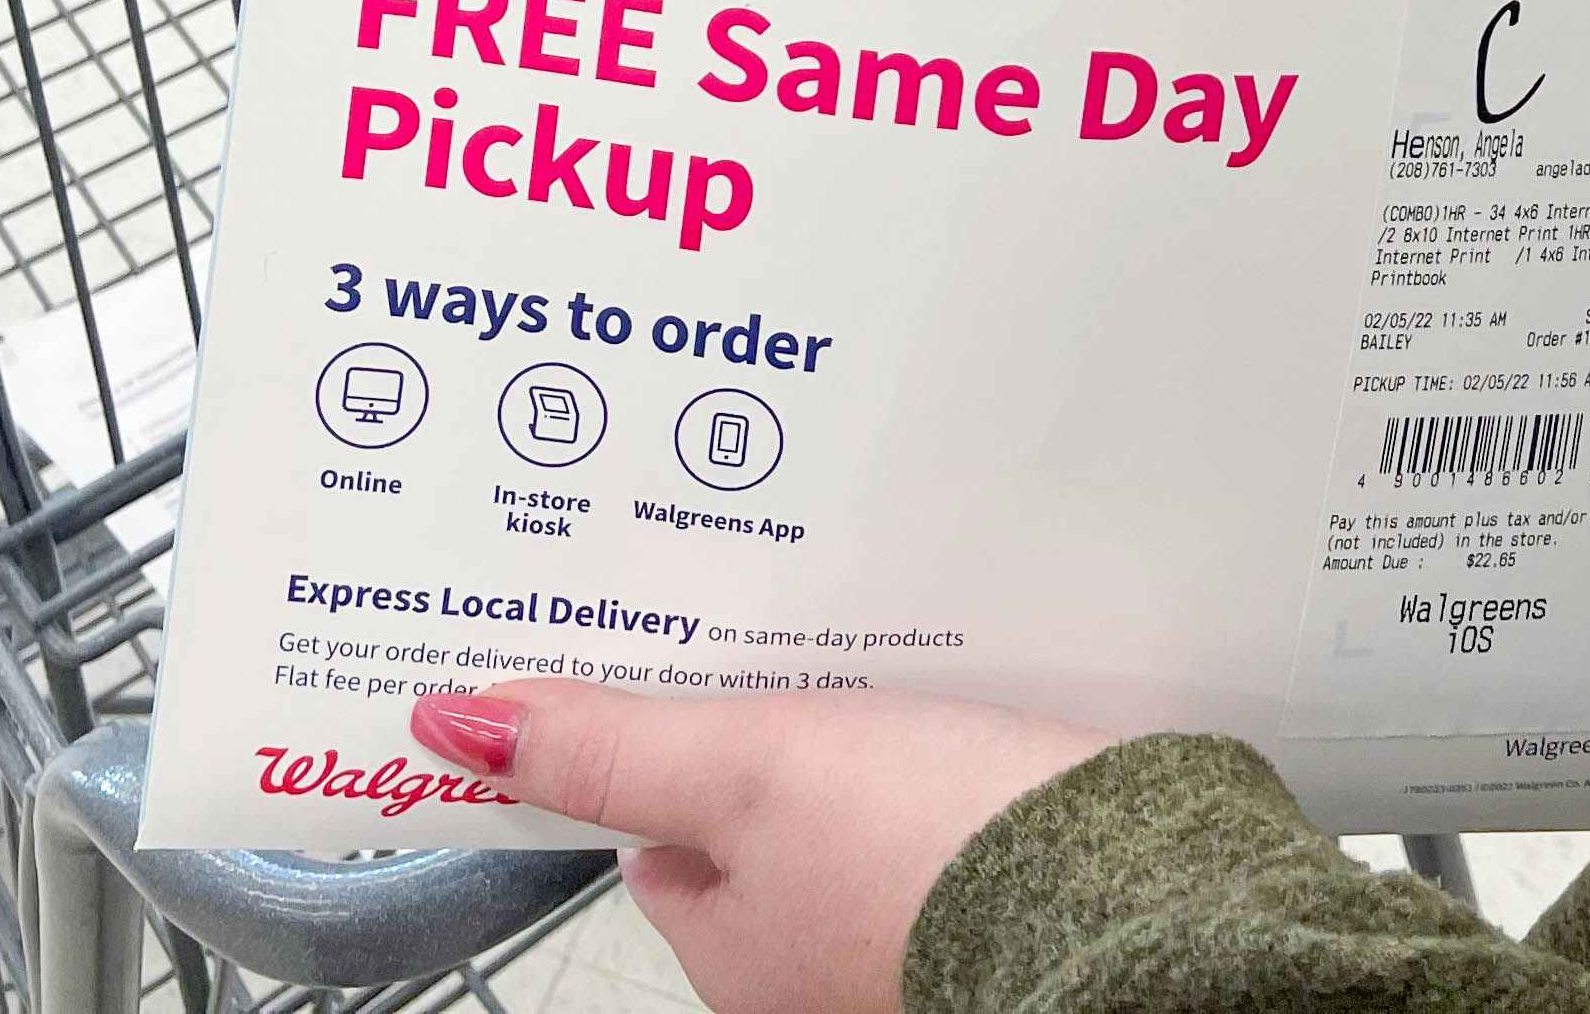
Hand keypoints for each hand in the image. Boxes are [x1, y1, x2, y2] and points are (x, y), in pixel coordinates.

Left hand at [410, 682, 1107, 1013]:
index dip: (653, 749)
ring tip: (867, 636)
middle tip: (773, 627)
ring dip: (857, 731)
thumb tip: (456, 730)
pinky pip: (942, 804)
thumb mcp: (748, 772)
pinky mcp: (1001, 884)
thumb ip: (616, 750)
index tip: (658, 669)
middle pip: (758, 824)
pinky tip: (958, 691)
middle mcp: (817, 962)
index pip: (658, 845)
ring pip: (853, 807)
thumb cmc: (934, 852)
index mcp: (737, 956)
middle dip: (764, 732)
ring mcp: (909, 928)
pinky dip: (939, 749)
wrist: (1132, 884)